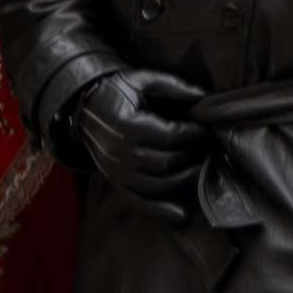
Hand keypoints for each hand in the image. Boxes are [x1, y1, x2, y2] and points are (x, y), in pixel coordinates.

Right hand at [70, 68, 209, 218]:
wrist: (84, 109)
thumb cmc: (116, 91)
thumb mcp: (141, 78)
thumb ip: (172, 86)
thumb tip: (202, 98)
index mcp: (127, 124)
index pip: (169, 137)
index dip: (193, 136)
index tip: (207, 130)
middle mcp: (121, 152)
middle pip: (166, 163)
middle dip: (193, 157)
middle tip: (209, 148)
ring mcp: (117, 171)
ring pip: (157, 185)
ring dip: (184, 180)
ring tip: (201, 168)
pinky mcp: (115, 182)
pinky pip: (140, 201)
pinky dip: (162, 210)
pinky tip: (182, 214)